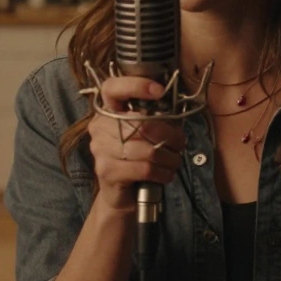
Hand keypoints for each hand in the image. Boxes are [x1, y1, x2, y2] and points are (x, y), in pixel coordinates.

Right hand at [86, 76, 187, 211]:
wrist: (119, 195)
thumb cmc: (136, 160)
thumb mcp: (143, 135)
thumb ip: (154, 119)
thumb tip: (175, 110)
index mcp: (107, 112)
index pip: (112, 88)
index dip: (136, 85)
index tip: (159, 90)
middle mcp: (100, 127)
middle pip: (142, 124)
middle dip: (170, 135)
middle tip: (180, 144)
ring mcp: (100, 150)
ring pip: (148, 150)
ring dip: (170, 158)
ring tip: (174, 162)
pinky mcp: (107, 171)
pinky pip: (145, 168)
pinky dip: (163, 172)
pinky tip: (166, 174)